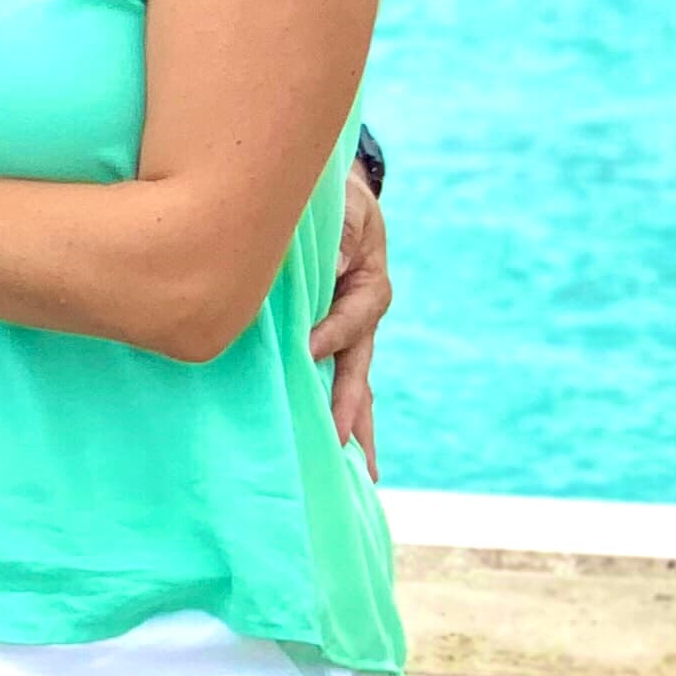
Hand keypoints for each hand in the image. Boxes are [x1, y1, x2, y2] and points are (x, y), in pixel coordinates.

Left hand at [309, 167, 390, 474]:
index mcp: (369, 288)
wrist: (336, 201)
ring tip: (357, 474)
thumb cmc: (338, 201)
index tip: (305, 350)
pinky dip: (336, 417)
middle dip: (353, 410)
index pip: (351, 322)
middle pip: (360, 373)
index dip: (330, 336)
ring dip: (353, 428)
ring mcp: (349, 337)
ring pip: (353, 389)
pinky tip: (335, 455)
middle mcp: (363, 320)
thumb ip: (342, 236)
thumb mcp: (346, 209)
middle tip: (344, 444)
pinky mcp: (331, 344)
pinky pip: (334, 383)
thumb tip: (335, 263)